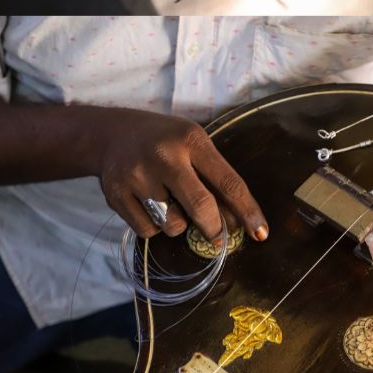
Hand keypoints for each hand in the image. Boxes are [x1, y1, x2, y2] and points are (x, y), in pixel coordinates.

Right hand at [98, 110, 267, 242]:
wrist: (111, 134)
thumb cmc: (164, 142)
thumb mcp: (192, 145)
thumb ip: (213, 178)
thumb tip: (236, 222)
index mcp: (191, 139)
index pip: (227, 181)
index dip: (247, 210)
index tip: (261, 233)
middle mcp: (164, 155)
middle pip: (201, 207)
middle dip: (214, 229)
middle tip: (217, 237)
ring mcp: (137, 175)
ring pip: (173, 225)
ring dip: (179, 224)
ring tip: (169, 203)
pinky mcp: (116, 194)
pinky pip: (148, 230)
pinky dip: (154, 226)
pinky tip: (148, 204)